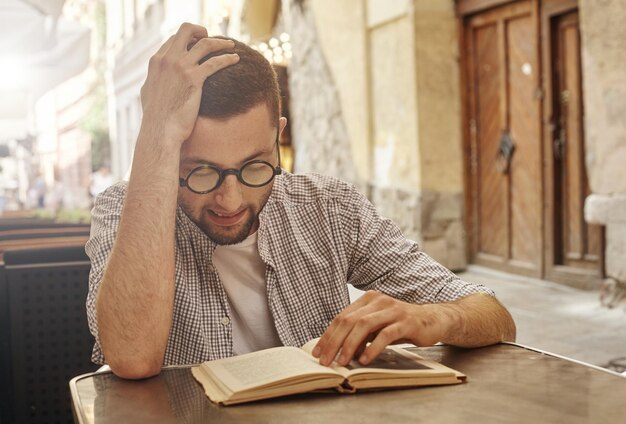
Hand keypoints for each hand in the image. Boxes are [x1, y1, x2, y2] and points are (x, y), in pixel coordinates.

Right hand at [140, 23, 239, 145]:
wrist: (160, 130)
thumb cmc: (156, 118)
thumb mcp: (148, 93)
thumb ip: (154, 80)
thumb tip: (156, 78)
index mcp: (156, 61)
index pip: (174, 39)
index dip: (187, 39)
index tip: (198, 44)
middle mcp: (168, 59)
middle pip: (186, 30)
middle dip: (201, 30)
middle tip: (211, 37)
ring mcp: (181, 67)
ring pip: (205, 44)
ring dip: (220, 42)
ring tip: (230, 45)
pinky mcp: (194, 78)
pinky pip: (215, 62)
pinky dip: (227, 58)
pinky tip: (236, 59)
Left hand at [312, 291, 449, 366]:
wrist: (433, 320)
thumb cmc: (401, 325)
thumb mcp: (377, 328)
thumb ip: (359, 334)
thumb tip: (337, 350)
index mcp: (368, 299)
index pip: (341, 317)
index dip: (328, 336)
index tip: (318, 353)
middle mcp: (378, 301)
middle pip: (349, 321)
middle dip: (334, 342)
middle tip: (325, 361)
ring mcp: (393, 310)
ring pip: (364, 326)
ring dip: (350, 345)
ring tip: (342, 362)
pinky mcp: (407, 321)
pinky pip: (385, 334)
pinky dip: (373, 348)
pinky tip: (365, 359)